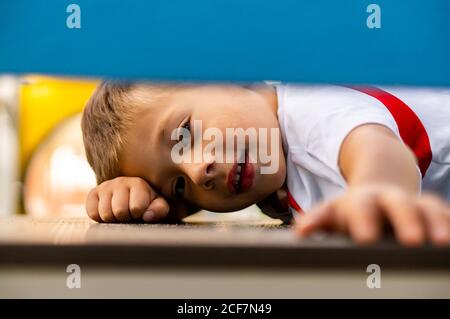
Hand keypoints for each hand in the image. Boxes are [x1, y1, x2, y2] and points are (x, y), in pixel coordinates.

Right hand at [85, 176, 169, 222]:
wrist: (132, 198)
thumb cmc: (148, 203)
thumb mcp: (158, 206)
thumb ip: (159, 209)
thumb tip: (148, 215)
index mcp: (138, 183)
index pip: (136, 208)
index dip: (138, 215)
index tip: (141, 212)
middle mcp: (120, 181)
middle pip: (119, 211)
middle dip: (125, 218)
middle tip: (129, 214)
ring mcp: (105, 186)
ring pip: (105, 213)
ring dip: (113, 219)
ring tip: (120, 214)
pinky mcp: (93, 193)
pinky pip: (92, 213)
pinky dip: (100, 218)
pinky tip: (109, 213)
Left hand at [296, 184, 449, 245]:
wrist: (374, 190)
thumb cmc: (350, 211)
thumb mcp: (333, 213)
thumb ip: (319, 220)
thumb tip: (300, 231)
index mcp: (358, 202)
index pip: (359, 208)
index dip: (362, 220)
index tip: (365, 237)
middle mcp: (386, 199)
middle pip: (396, 205)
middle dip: (404, 220)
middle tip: (410, 241)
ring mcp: (410, 203)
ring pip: (425, 207)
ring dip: (434, 222)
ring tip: (440, 242)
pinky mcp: (429, 208)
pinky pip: (441, 212)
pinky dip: (447, 222)